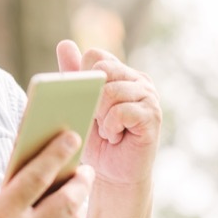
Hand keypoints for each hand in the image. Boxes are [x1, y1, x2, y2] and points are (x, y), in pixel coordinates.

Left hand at [56, 39, 161, 190]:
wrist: (112, 174)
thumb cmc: (94, 139)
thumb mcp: (78, 104)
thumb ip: (72, 75)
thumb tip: (65, 43)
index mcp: (119, 72)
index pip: (95, 56)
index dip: (83, 77)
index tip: (86, 100)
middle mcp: (137, 79)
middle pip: (103, 70)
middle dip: (91, 97)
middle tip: (97, 119)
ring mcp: (148, 96)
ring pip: (111, 91)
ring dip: (101, 116)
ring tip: (106, 130)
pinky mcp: (153, 115)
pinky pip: (121, 111)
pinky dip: (111, 127)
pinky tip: (115, 136)